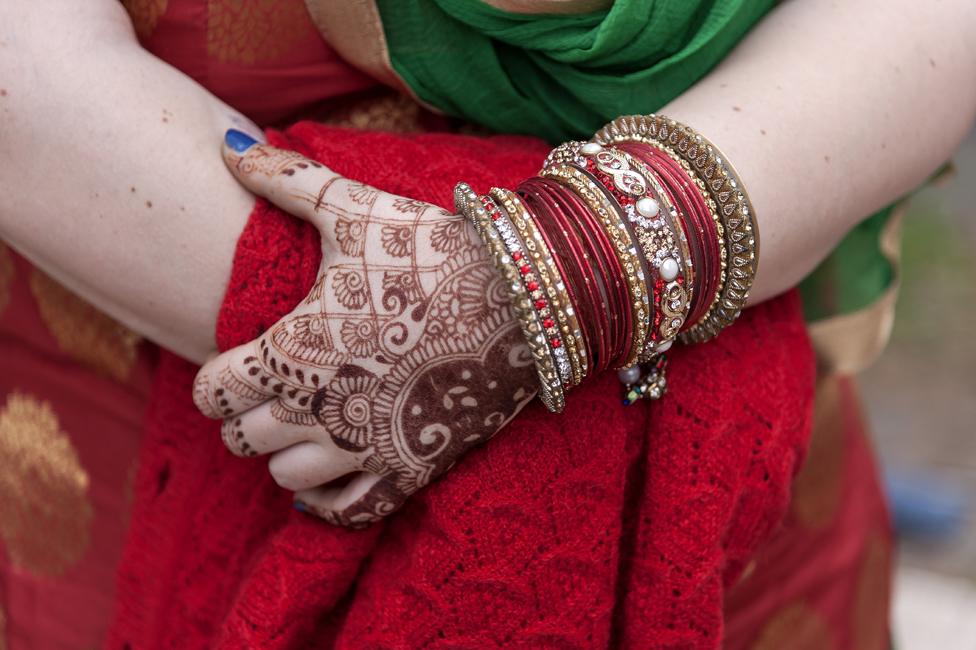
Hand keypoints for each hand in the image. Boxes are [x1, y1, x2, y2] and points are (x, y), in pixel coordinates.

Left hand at [193, 131, 537, 526]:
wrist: (520, 298)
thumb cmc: (429, 252)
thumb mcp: (353, 211)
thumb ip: (286, 182)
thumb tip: (227, 145)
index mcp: (289, 354)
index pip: (210, 394)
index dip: (218, 377)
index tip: (243, 359)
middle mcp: (315, 412)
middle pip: (242, 440)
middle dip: (251, 414)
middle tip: (280, 385)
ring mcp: (362, 449)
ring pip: (285, 479)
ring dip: (287, 453)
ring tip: (312, 420)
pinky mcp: (407, 471)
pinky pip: (344, 512)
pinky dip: (327, 500)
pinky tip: (335, 470)